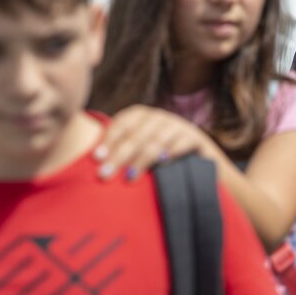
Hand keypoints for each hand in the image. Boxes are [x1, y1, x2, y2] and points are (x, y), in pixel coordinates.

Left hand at [94, 105, 219, 179]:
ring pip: (156, 140)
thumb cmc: (163, 163)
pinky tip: (161, 165)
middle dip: (120, 155)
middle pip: (136, 134)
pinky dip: (171, 153)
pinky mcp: (197, 138)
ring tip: (130, 178)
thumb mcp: (141, 153)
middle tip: (106, 175)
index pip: (123, 123)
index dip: (109, 140)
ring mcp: (180, 127)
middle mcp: (160, 118)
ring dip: (141, 160)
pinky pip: (181, 143)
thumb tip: (92, 162)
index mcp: (143, 116)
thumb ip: (121, 151)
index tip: (97, 159)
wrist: (203, 167)